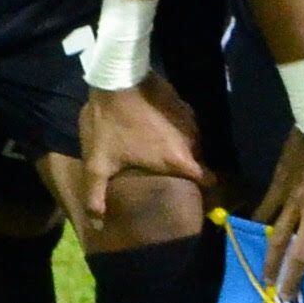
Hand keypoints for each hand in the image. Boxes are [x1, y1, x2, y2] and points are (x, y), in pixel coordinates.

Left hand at [76, 74, 214, 226]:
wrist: (117, 78)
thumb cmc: (110, 124)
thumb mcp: (98, 163)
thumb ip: (96, 196)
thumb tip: (97, 224)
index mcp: (176, 159)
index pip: (207, 180)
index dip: (207, 190)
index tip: (201, 196)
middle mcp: (191, 140)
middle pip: (198, 161)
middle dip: (190, 169)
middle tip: (174, 174)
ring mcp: (189, 118)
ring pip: (194, 142)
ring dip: (185, 149)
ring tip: (167, 154)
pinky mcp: (183, 103)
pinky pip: (188, 125)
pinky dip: (179, 131)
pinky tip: (163, 132)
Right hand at [256, 114, 303, 281]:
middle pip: (301, 255)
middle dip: (293, 280)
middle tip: (286, 300)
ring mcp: (294, 201)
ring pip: (278, 238)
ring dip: (271, 262)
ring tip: (265, 280)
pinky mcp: (279, 186)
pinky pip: (266, 211)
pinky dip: (258, 226)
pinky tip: (253, 239)